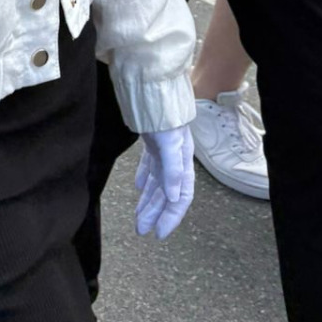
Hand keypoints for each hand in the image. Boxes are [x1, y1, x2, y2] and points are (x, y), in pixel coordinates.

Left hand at [134, 124, 194, 238]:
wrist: (155, 87)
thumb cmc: (165, 114)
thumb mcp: (170, 143)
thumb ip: (173, 170)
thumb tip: (173, 197)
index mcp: (183, 162)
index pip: (180, 197)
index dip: (171, 217)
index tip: (160, 234)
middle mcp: (175, 160)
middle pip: (166, 194)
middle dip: (154, 213)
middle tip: (142, 230)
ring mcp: (164, 151)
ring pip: (156, 183)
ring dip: (148, 201)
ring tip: (139, 217)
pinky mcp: (153, 143)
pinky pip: (150, 166)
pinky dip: (144, 178)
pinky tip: (139, 187)